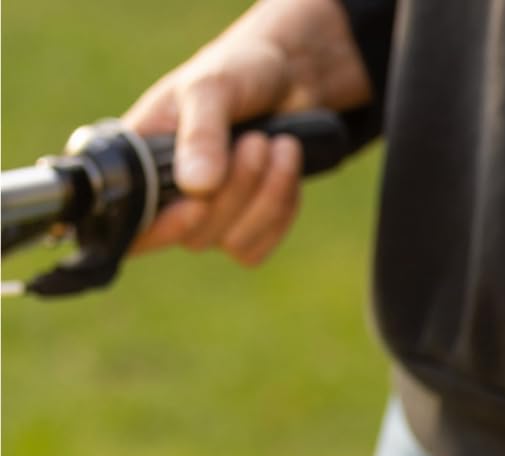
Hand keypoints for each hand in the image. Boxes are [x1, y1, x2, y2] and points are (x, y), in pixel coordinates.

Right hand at [125, 0, 370, 264]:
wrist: (287, 81)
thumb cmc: (236, 74)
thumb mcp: (211, 89)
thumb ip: (200, 134)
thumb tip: (195, 187)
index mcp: (139, 159)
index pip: (129, 221)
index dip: (157, 229)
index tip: (194, 204)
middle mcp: (167, 197)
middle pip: (194, 233)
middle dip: (235, 189)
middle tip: (256, 141)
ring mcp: (207, 219)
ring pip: (231, 241)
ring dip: (265, 195)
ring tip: (277, 144)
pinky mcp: (245, 230)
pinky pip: (260, 245)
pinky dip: (281, 207)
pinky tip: (285, 167)